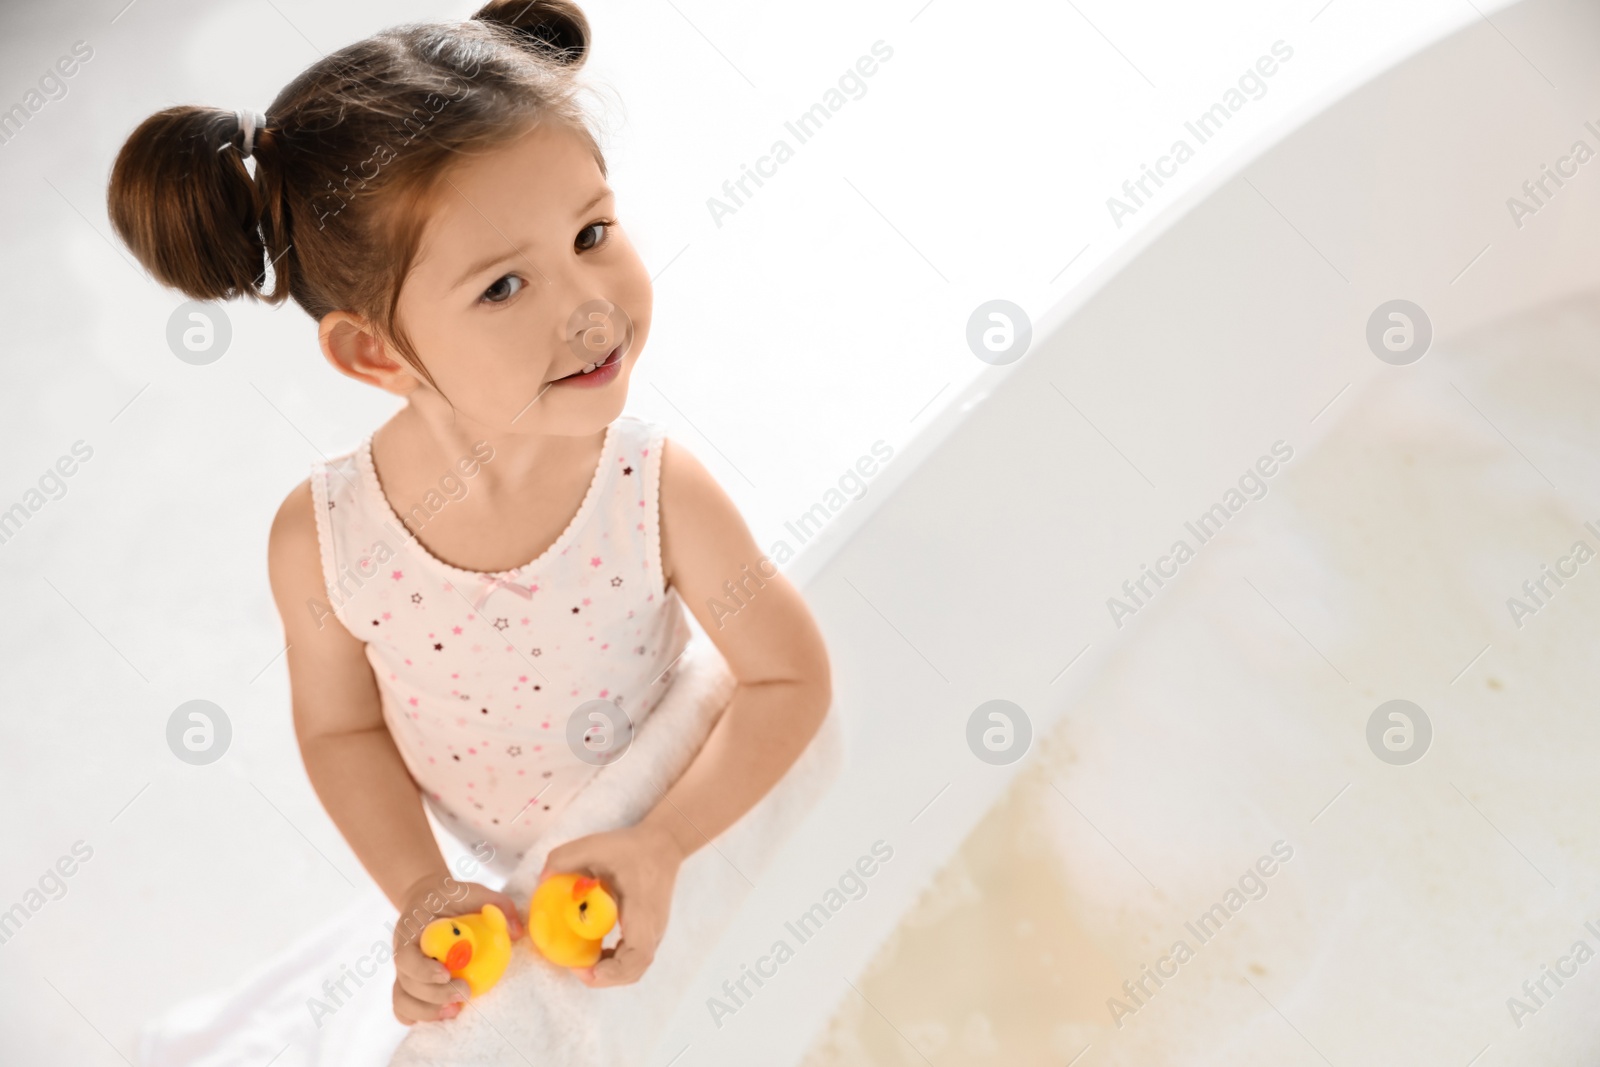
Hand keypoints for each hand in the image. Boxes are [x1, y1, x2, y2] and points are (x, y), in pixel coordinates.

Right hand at [390, 871, 524, 1024]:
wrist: (429, 900)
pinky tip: (442, 1014)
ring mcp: (404, 970)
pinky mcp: (409, 983)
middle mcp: (403, 952)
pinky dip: (417, 1016)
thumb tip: (516, 932)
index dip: (423, 970)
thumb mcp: (475, 892)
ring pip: (403, 999)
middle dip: (435, 994)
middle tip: (465, 993)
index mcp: (412, 930)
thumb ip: (497, 905)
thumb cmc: (453, 897)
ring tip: (455, 1010)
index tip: (446, 974)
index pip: (406, 956)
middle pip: (407, 983)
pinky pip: (403, 1007)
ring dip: (427, 1011)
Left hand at [538, 822, 684, 986]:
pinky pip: (633, 958)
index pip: (639, 953)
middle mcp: (653, 926)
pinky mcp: (650, 931)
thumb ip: (566, 857)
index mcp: (643, 909)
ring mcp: (654, 932)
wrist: (663, 845)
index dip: (615, 970)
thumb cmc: (632, 847)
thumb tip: (541, 880)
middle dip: (605, 977)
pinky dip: (613, 963)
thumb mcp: (597, 844)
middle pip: (635, 969)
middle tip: (576, 968)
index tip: (590, 968)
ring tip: (581, 962)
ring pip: (635, 968)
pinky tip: (594, 951)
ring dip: (608, 972)